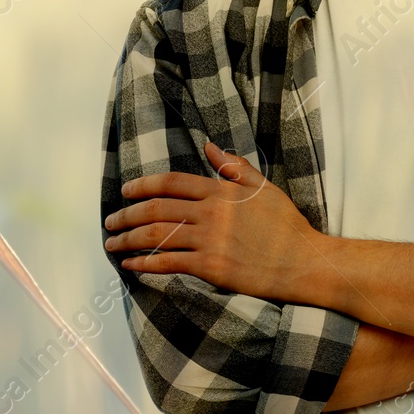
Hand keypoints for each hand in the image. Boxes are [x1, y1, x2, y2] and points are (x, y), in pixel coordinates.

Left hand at [103, 141, 326, 302]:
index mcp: (220, 191)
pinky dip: (145, 263)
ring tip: (111, 243)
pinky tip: (130, 265)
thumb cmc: (286, 226)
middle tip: (109, 221)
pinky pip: (169, 263)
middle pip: (156, 209)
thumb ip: (235, 167)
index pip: (171, 183)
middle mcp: (210, 213)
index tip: (125, 192)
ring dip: (128, 239)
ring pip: (157, 236)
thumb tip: (210, 146)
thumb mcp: (263, 188)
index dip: (143, 186)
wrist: (304, 262)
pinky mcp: (211, 267)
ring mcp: (209, 240)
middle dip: (126, 214)